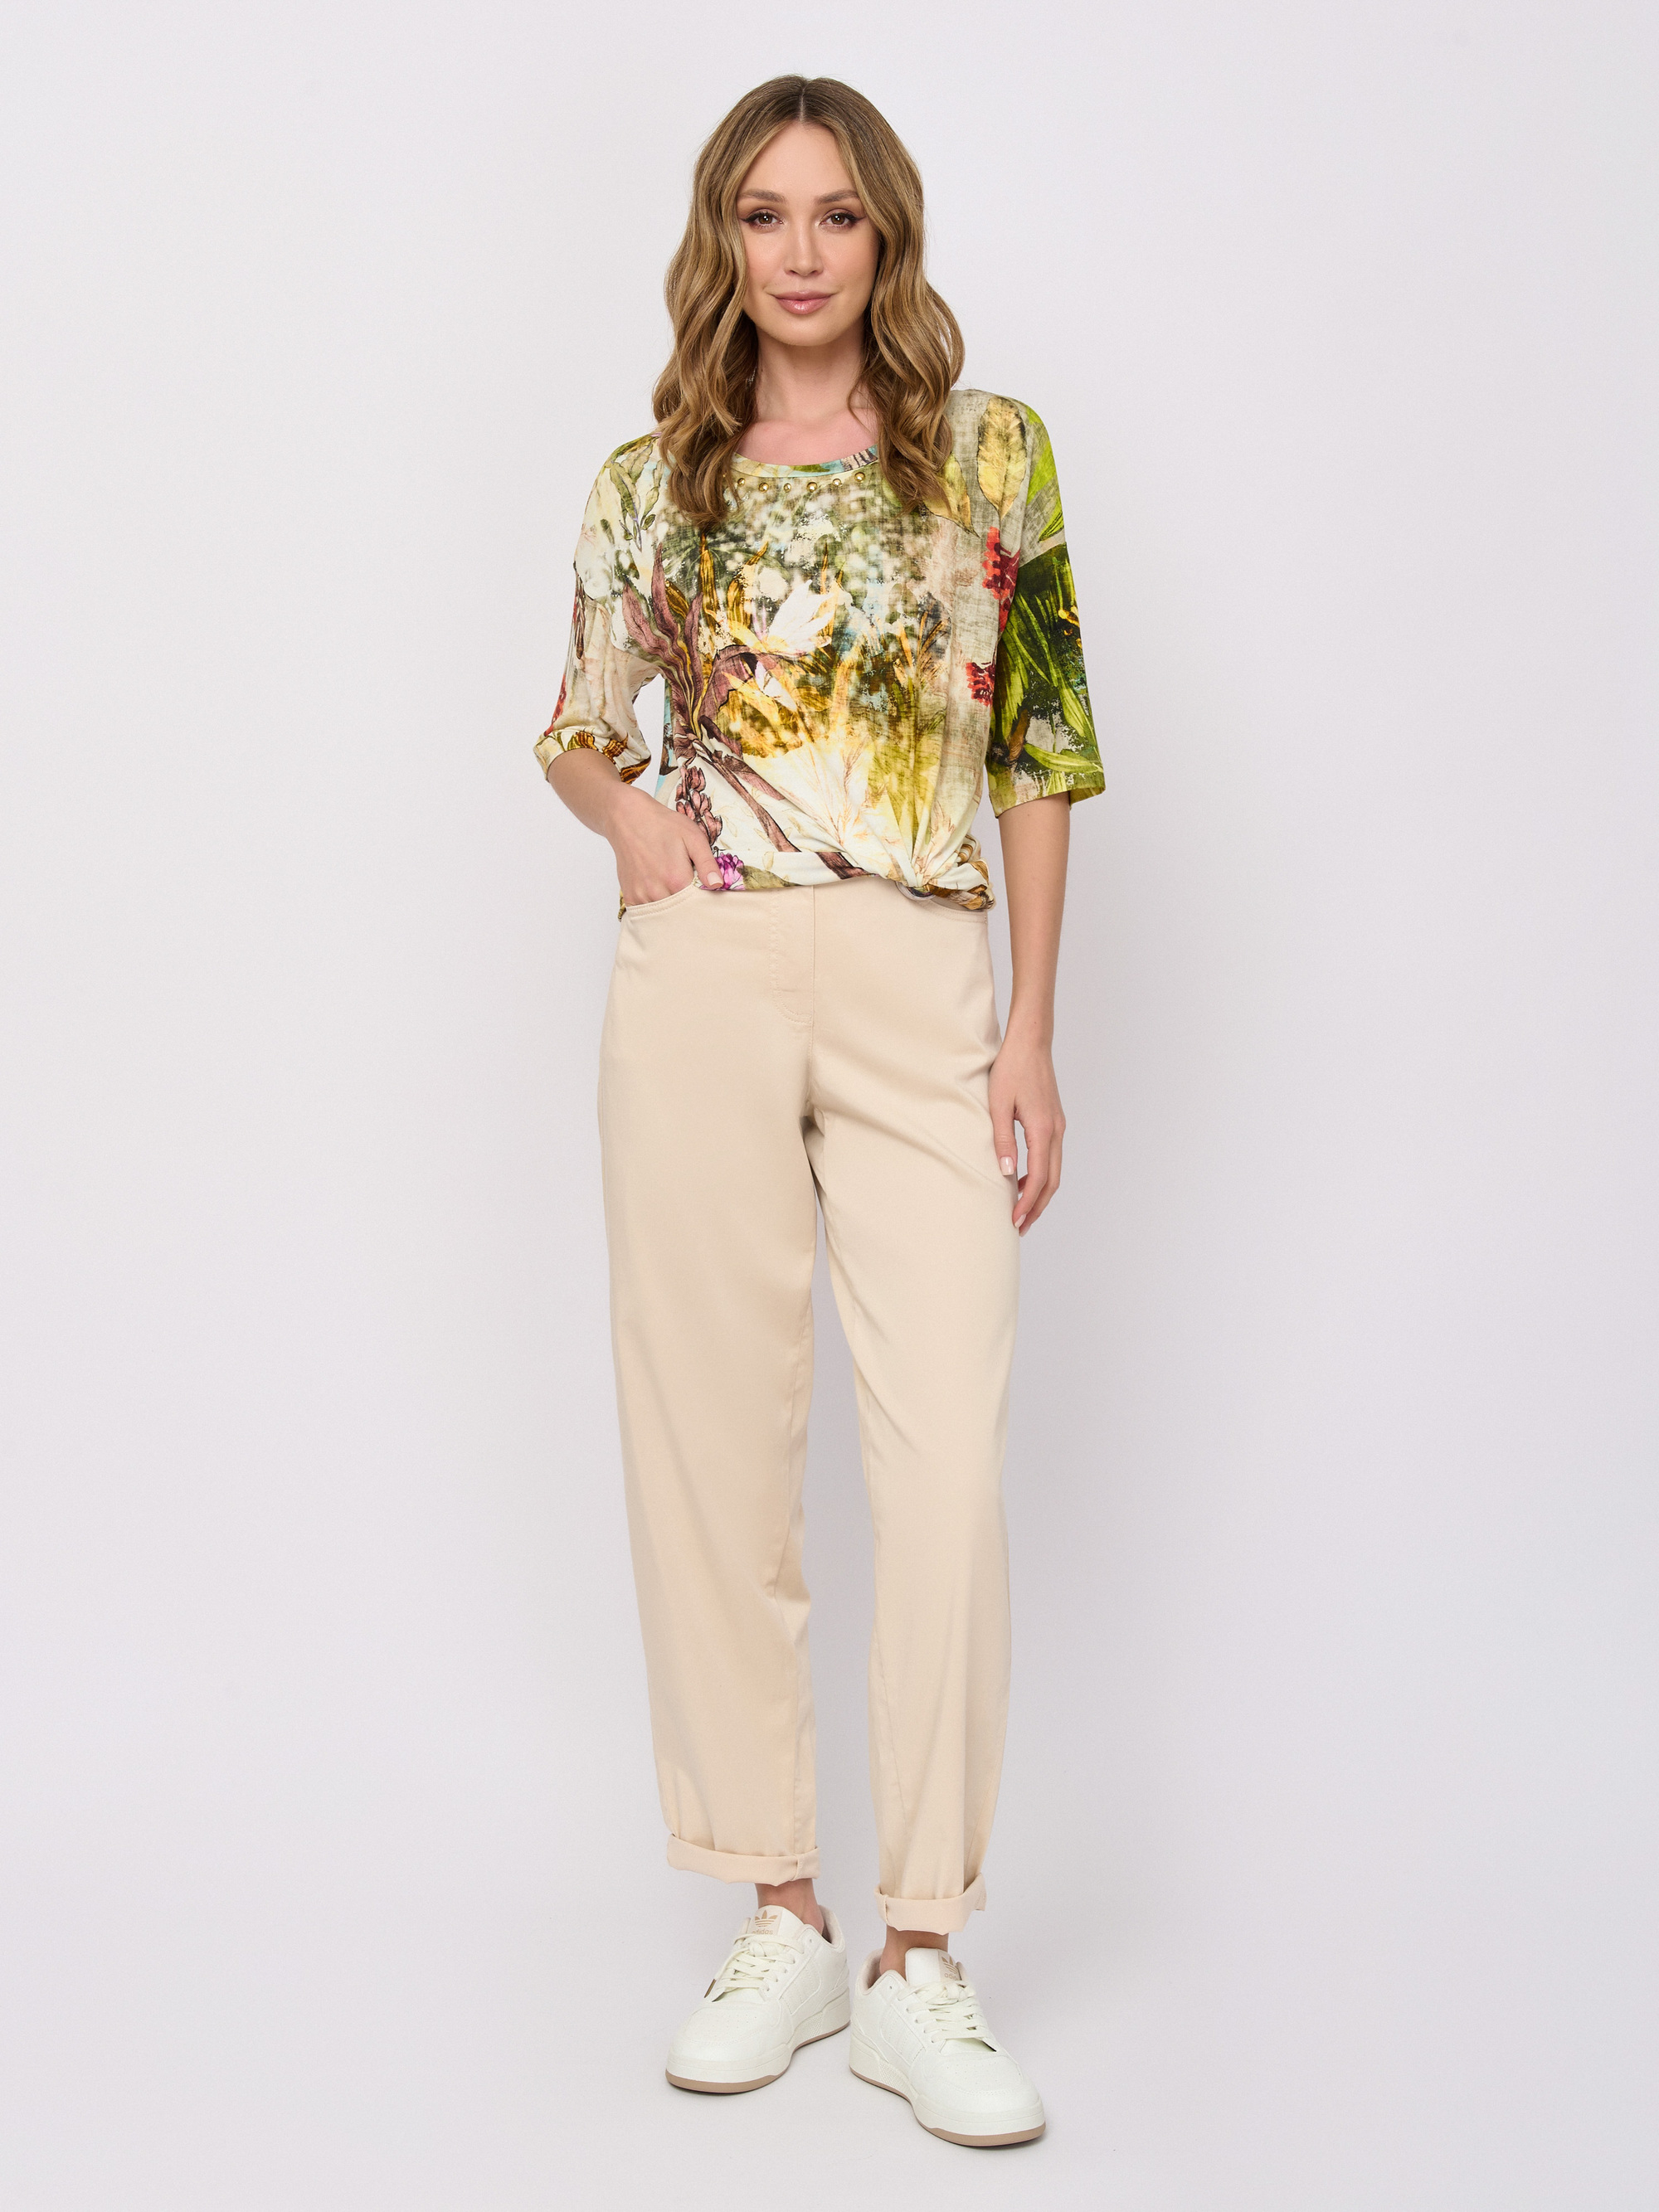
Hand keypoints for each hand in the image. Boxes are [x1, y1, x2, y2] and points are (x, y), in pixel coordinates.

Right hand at [603, 780, 723, 904]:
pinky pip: (647, 912)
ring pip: (664, 914)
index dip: (704, 900)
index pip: (698, 904)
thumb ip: (707, 863)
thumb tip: (717, 884)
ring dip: (672, 907)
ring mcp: (641, 896)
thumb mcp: (693, 837)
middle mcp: (657, 892)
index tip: (706, 892)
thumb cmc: (663, 825)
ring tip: (672, 886)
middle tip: (690, 888)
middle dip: (689, 906)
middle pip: (681, 912)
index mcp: (676, 880)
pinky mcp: (630, 896)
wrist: (628, 819)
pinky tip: (660, 892)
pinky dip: (656, 906)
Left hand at [989, 1025, 1065, 1233]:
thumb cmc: (1011, 1068)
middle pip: (1052, 1180)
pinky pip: (1052, 1156)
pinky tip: (1024, 1180)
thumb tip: (1005, 1173)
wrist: (1031, 1042)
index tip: (1014, 1220)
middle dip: (1037, 1206)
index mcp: (1042, 1129)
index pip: (1038, 1178)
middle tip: (1021, 1226)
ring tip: (1023, 1209)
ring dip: (1041, 1193)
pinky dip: (1042, 1175)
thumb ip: (1002, 1140)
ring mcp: (1058, 1126)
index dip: (1027, 1202)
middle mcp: (1055, 1130)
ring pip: (1055, 1170)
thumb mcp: (998, 1105)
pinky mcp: (1054, 1121)